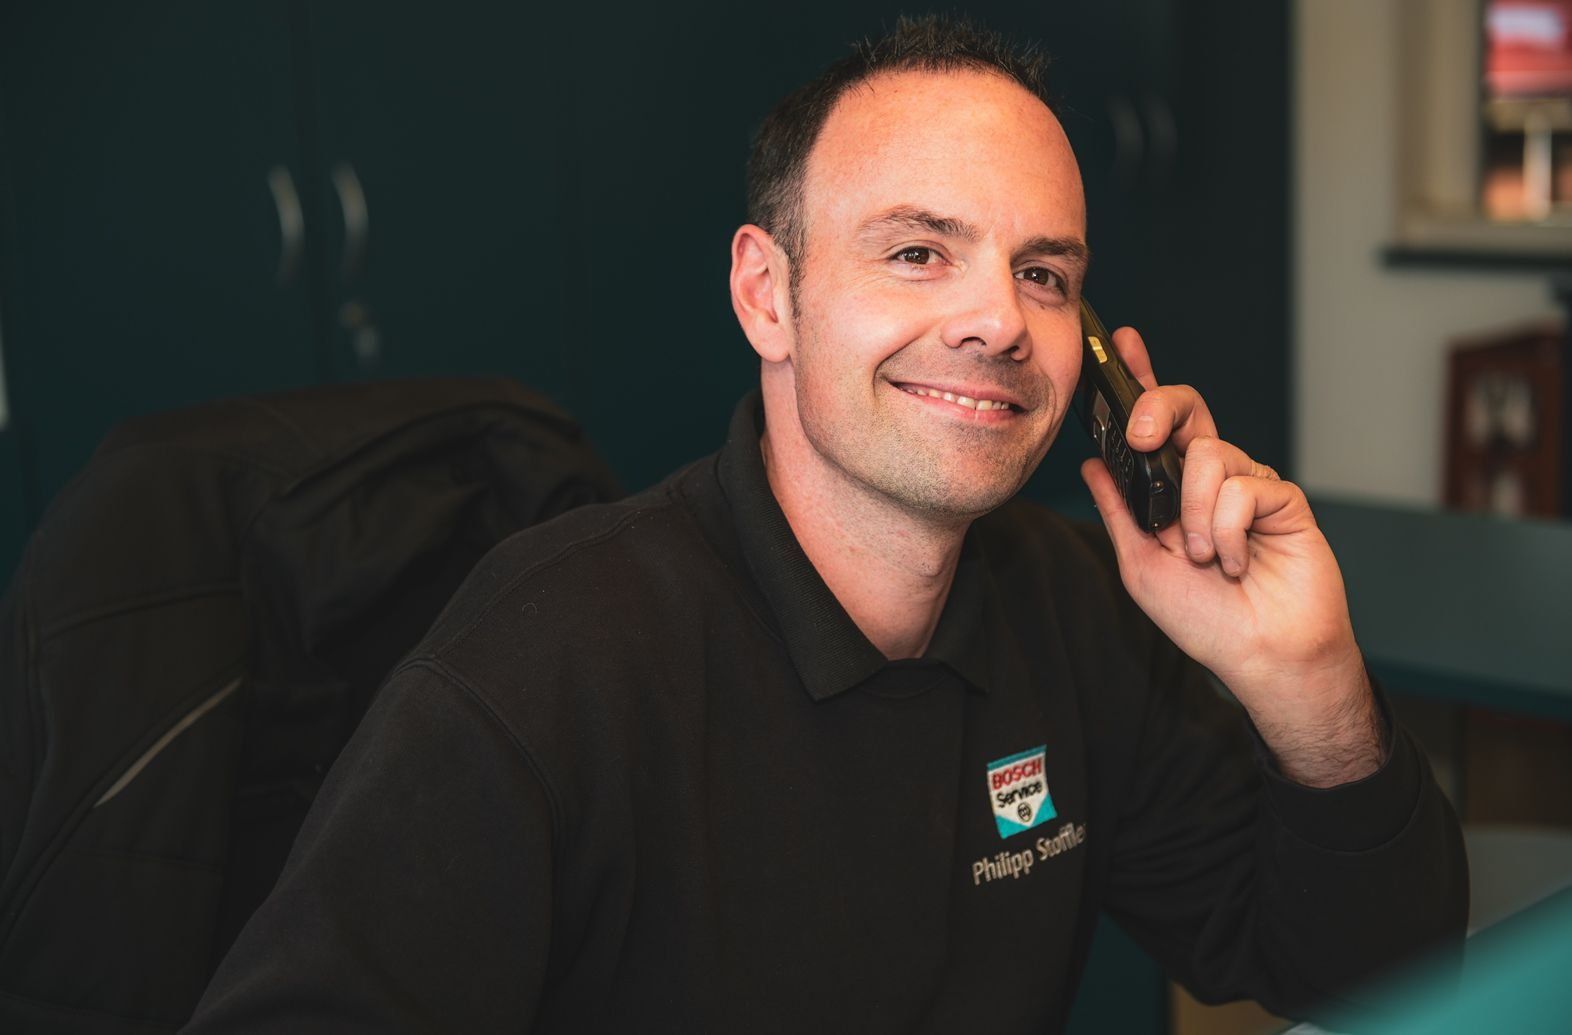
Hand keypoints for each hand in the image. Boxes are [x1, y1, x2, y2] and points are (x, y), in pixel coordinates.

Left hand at [1079, 326, 1383, 787]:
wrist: (1260, 655)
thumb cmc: (1203, 619)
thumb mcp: (1141, 564)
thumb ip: (1119, 510)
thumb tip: (1090, 462)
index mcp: (1173, 488)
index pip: (1155, 423)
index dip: (1140, 379)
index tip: (1120, 341)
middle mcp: (1212, 476)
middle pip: (1186, 410)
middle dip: (1157, 407)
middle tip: (1139, 437)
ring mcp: (1249, 483)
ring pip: (1208, 454)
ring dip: (1194, 513)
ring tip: (1203, 557)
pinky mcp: (1283, 498)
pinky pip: (1242, 487)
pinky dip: (1227, 530)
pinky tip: (1234, 563)